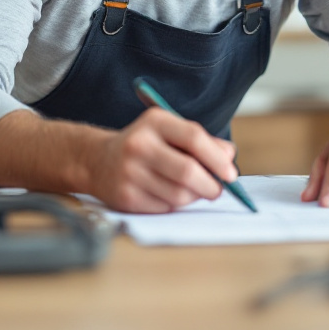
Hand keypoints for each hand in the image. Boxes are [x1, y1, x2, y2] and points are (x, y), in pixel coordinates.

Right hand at [89, 108, 238, 213]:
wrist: (98, 160)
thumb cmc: (145, 145)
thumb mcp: (170, 131)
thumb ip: (202, 141)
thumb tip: (228, 156)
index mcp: (155, 122)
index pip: (194, 138)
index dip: (217, 158)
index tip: (231, 173)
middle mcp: (139, 145)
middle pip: (187, 171)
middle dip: (211, 185)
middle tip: (218, 190)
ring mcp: (130, 172)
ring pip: (179, 194)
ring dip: (194, 196)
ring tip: (193, 191)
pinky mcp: (126, 197)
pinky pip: (165, 208)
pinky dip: (175, 205)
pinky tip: (169, 195)